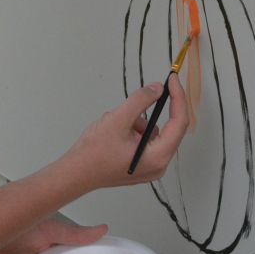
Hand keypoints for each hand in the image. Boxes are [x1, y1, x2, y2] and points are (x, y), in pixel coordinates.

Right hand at [64, 75, 189, 190]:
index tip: (172, 79)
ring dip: (135, 122)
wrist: (75, 174)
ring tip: (113, 126)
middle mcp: (158, 165)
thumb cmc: (94, 152)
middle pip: (166, 129)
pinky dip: (130, 130)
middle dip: (146, 114)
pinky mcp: (139, 164)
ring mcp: (149, 166)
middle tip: (134, 102)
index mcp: (158, 157)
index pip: (179, 123)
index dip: (178, 98)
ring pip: (151, 132)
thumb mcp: (117, 120)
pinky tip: (112, 135)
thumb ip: (140, 101)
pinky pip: (142, 139)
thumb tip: (157, 89)